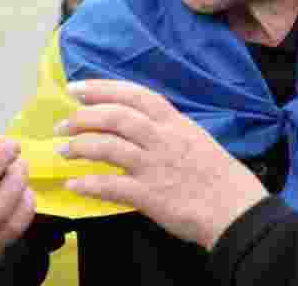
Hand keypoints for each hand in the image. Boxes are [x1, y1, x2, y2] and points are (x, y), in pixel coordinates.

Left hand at [57, 80, 268, 250]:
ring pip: (108, 147)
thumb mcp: (196, 139)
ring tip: (63, 150)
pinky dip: (89, 184)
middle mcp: (162, 139)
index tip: (76, 88)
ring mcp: (155, 166)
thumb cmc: (220, 176)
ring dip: (80, 146)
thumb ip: (169, 130)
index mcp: (175, 123)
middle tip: (62, 124)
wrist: (236, 209)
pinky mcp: (150, 195)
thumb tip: (142, 126)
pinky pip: (111, 186)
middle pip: (116, 117)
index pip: (134, 95)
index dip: (102, 88)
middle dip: (83, 117)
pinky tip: (74, 184)